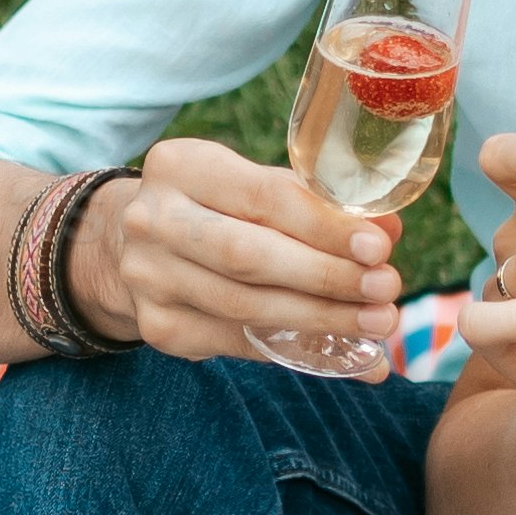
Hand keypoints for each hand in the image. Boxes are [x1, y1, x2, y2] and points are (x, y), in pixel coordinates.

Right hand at [77, 130, 404, 369]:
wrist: (128, 245)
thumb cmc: (214, 207)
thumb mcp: (252, 187)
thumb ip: (314, 206)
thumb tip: (387, 235)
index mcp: (181, 166)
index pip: (263, 197)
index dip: (324, 225)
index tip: (378, 248)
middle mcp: (153, 220)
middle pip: (249, 256)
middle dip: (326, 277)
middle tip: (386, 290)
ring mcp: (149, 278)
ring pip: (244, 307)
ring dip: (319, 318)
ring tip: (374, 323)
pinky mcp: (158, 327)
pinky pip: (236, 342)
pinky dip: (292, 348)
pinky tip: (337, 347)